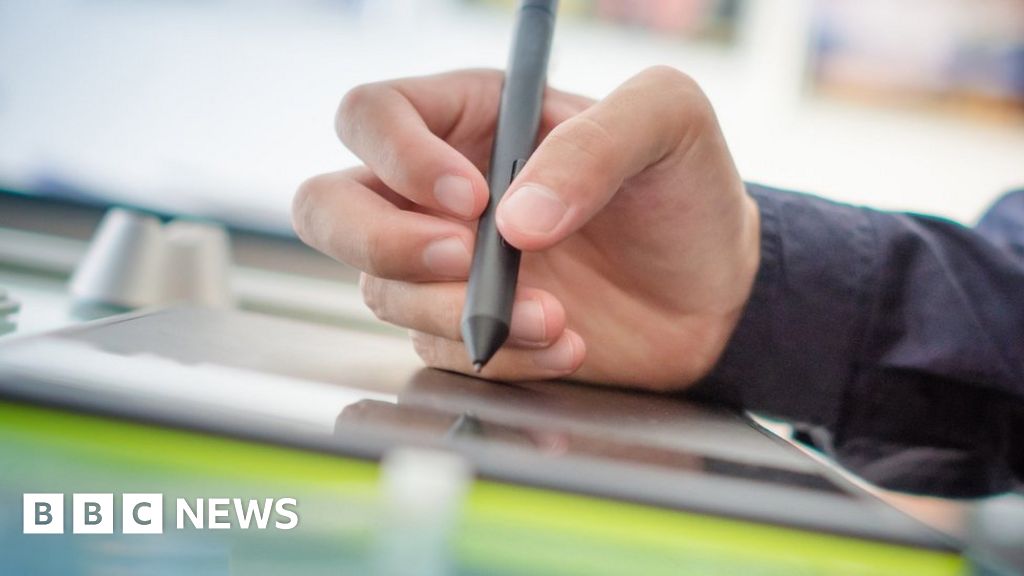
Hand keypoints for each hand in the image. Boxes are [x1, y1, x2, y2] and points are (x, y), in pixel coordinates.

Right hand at [292, 66, 759, 389]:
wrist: (714, 290)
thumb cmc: (686, 188)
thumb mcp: (667, 121)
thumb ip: (594, 146)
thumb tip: (513, 223)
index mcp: (469, 116)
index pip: (372, 115)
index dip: (399, 156)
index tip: (474, 198)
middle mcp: (438, 190)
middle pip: (329, 207)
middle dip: (380, 240)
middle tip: (461, 259)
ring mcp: (444, 264)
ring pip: (380, 290)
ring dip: (459, 311)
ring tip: (555, 317)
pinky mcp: (464, 326)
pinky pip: (438, 349)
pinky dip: (498, 357)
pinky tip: (567, 344)